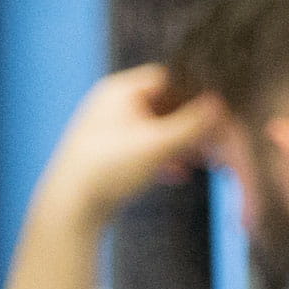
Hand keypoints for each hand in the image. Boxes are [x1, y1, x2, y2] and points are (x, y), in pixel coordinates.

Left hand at [25, 64, 224, 229]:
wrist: (69, 209)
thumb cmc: (110, 169)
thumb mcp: (159, 144)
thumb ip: (193, 123)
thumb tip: (220, 104)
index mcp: (119, 91)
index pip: (168, 78)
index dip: (195, 93)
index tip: (215, 111)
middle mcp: (110, 105)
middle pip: (164, 105)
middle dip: (190, 125)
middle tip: (212, 142)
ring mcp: (106, 129)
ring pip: (155, 129)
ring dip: (180, 143)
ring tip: (201, 161)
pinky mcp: (105, 153)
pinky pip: (143, 148)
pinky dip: (163, 157)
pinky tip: (178, 174)